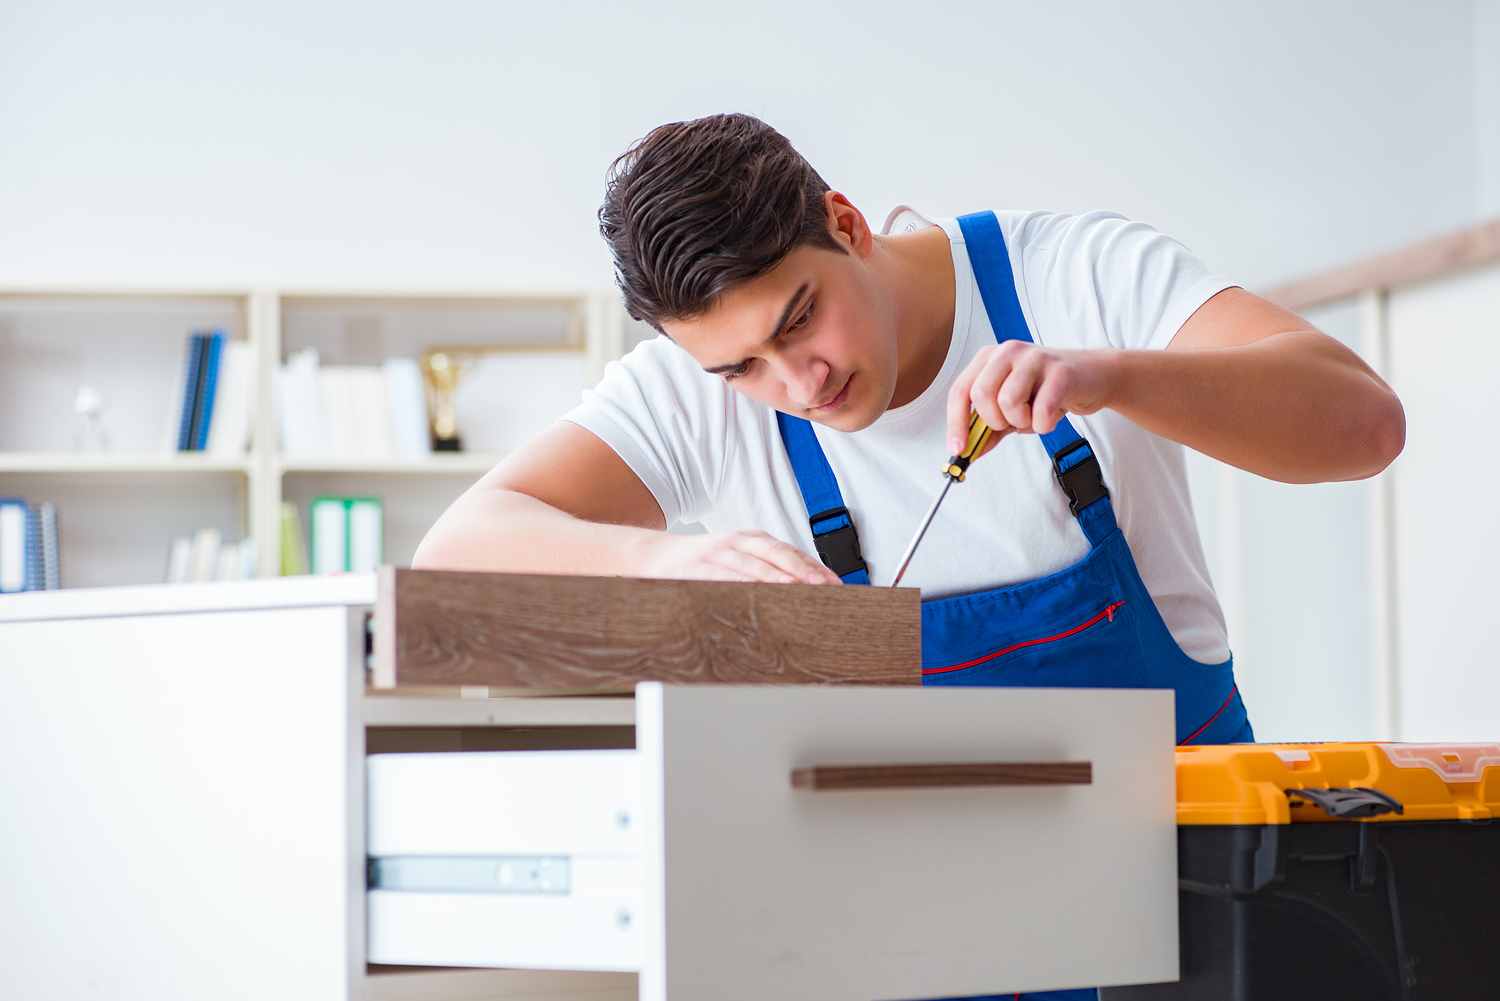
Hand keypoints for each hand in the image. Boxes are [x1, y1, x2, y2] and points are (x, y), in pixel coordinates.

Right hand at [637, 529, 842, 584]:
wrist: (655, 555)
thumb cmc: (702, 562)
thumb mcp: (736, 559)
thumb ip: (765, 570)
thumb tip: (803, 591)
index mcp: (751, 539)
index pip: (789, 551)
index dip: (813, 566)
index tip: (835, 583)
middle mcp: (737, 542)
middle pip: (776, 554)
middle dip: (802, 569)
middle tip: (824, 586)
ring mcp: (716, 553)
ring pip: (752, 565)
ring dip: (776, 577)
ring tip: (796, 588)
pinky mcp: (697, 567)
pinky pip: (722, 576)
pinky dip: (740, 584)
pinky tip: (754, 593)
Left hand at [946, 342, 1112, 456]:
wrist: (1094, 377)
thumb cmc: (1048, 390)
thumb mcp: (1012, 408)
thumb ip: (988, 428)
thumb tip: (967, 452)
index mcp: (989, 358)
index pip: (960, 391)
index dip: (956, 423)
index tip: (958, 449)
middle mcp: (1008, 352)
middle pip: (981, 395)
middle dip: (994, 421)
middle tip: (1012, 423)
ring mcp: (1034, 358)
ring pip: (1009, 402)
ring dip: (1021, 422)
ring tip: (1034, 416)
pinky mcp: (1060, 371)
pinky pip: (1041, 410)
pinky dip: (1043, 424)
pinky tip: (1051, 416)